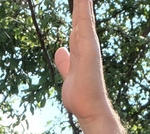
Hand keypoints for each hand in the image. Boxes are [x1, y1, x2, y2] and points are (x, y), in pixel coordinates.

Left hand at [53, 0, 112, 122]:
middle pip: (81, 14)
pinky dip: (83, 7)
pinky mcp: (89, 46)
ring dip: (82, 1)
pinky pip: (84, 21)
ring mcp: (89, 43)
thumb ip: (64, 62)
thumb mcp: (67, 73)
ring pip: (83, 13)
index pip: (77, 22)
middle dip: (81, 1)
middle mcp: (87, 42)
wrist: (89, 108)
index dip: (76, 8)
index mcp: (81, 47)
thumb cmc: (80, 95)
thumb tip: (60, 50)